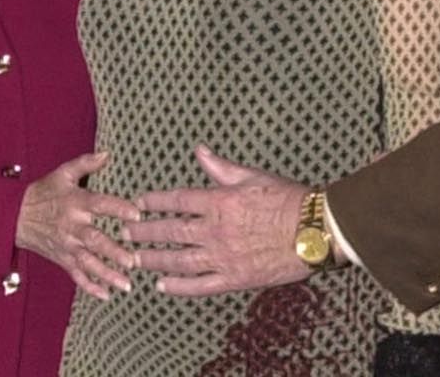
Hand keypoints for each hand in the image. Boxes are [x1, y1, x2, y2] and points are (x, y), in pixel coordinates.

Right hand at [14, 150, 139, 300]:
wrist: (15, 216)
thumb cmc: (44, 192)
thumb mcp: (63, 174)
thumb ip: (85, 163)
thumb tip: (108, 153)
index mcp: (76, 203)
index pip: (100, 205)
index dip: (118, 209)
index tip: (137, 214)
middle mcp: (72, 226)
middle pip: (94, 241)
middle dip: (114, 252)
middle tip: (133, 261)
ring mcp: (67, 246)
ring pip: (88, 263)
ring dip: (107, 274)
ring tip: (126, 284)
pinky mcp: (62, 259)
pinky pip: (76, 275)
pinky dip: (90, 287)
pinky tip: (106, 295)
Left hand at [125, 145, 311, 295]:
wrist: (315, 230)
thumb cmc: (288, 199)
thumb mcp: (254, 176)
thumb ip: (222, 168)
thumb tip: (199, 151)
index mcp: (220, 201)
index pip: (178, 200)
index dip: (155, 201)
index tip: (138, 202)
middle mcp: (216, 230)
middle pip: (171, 232)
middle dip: (144, 232)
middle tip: (124, 231)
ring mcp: (224, 257)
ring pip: (179, 260)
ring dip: (153, 260)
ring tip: (133, 259)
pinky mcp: (235, 279)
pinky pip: (200, 286)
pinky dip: (179, 287)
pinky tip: (161, 286)